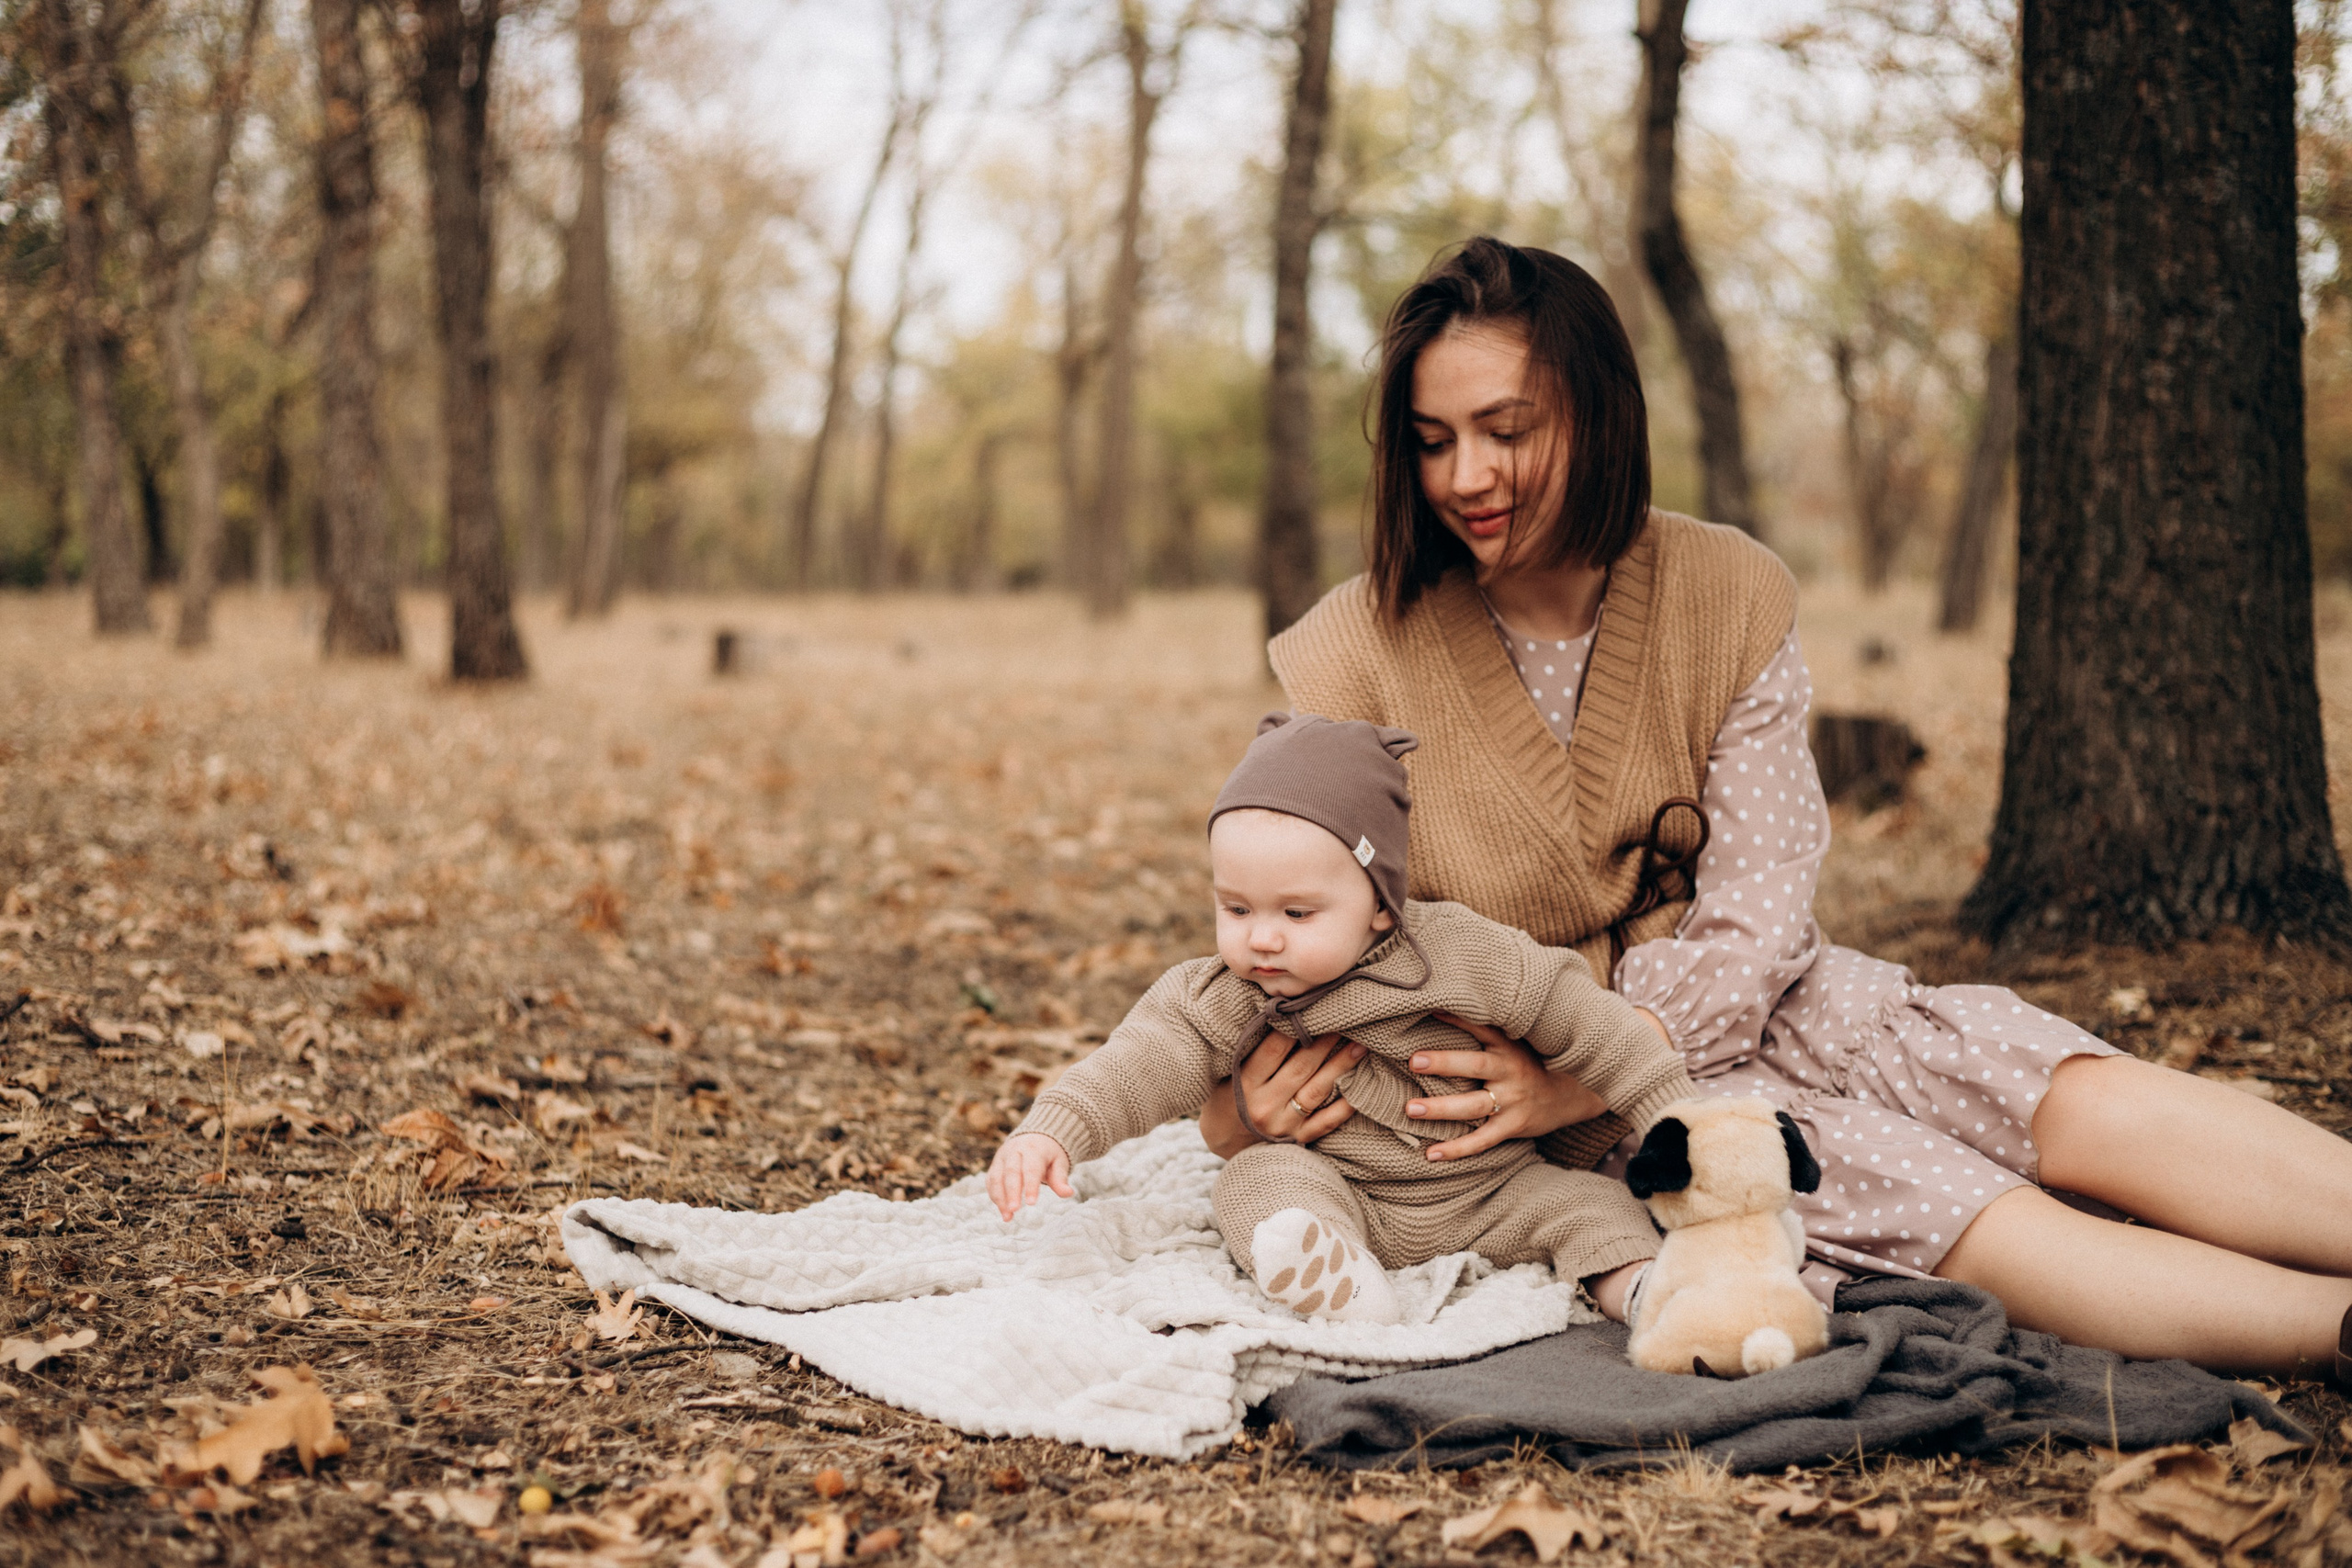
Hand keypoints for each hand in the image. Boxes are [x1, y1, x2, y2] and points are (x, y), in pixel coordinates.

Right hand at [986, 1132, 1072, 1219]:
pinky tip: (1003, 1211)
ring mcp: (1002, 1157)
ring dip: (1000, 1198)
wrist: (1034, 1137)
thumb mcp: (1059, 1162)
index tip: (1032, 1203)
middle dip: (1011, 1192)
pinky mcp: (995, 1165)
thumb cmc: (1049, 1154)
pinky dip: (995, 1197)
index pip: (1031, 1168)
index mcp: (1033, 1149)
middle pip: (1011, 1172)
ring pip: (997, 1177)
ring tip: (1007, 1217)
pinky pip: (991, 1181)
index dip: (1030, 1186)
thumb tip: (1068, 1193)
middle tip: (1014, 1210)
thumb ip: (1060, 1178)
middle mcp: (1014, 1151)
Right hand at [1197, 1031, 1364, 1157]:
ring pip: (1317, 1091)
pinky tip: (1360, 1088)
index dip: (1294, 1028)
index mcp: (1244, 1085)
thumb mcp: (1230, 1073)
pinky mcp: (1298, 1141)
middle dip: (1325, 1042)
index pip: (1273, 1050)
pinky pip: (1326, 1122)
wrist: (1225, 1142)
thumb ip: (1252, 1050)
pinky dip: (1344, 1107)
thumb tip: (1284, 1015)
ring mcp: (1283, 1125)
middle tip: (1344, 1020)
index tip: (1312, 1008)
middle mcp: (1264, 1106)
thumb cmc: (1228, 1097)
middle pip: (1300, 1068)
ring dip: (1341, 1066)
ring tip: (1360, 1046)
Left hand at [1404, 1010, 1614, 1161]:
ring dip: (1440, 1108)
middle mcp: (1510, 1072)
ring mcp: (1512, 1102)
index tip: (1430, 1010)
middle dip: (1444, 1063)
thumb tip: (1441, 1007)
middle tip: (1413, 1061)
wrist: (1571, 1095)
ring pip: (1473, 1106)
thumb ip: (1487, 1029)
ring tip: (1410, 1108)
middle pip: (1475, 1065)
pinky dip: (1457, 1149)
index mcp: (1509, 1047)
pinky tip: (1431, 1154)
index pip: (1481, 1028)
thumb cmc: (1530, 1063)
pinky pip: (1482, 1140)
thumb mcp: (1516, 1041)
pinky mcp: (1512, 1127)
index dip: (1457, 1018)